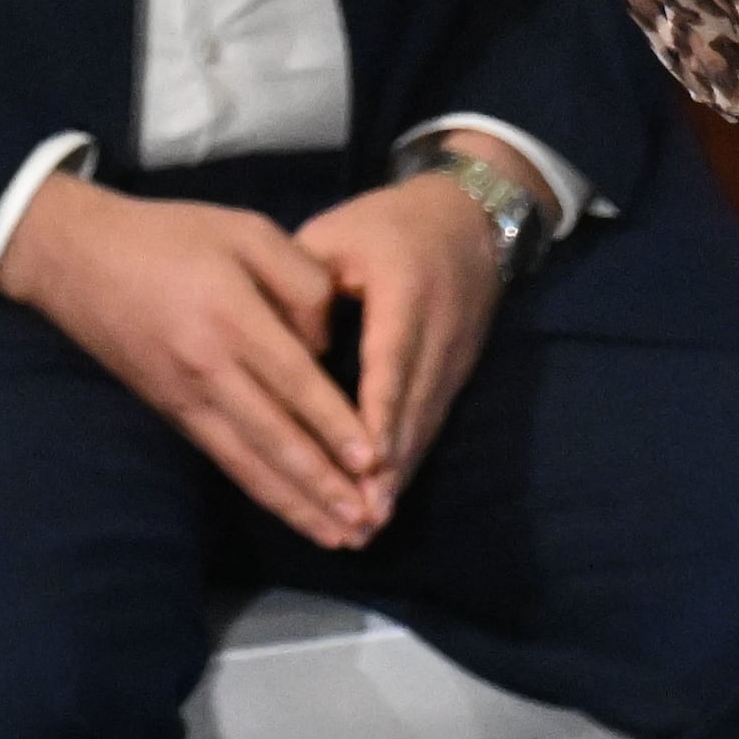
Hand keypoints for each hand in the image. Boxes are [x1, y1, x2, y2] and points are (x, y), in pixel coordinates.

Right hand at [0, 173, 388, 548]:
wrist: (78, 258)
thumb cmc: (174, 236)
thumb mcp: (248, 231)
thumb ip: (300, 280)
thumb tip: (328, 343)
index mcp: (230, 318)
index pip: (294, 383)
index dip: (334, 425)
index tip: (373, 461)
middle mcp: (208, 370)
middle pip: (275, 437)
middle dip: (324, 484)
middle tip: (370, 522)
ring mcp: (186, 398)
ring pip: (249, 461)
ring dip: (296, 502)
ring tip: (340, 536)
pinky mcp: (173, 412)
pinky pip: (225, 458)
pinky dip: (261, 488)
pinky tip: (290, 509)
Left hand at [295, 133, 531, 494]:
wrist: (469, 215)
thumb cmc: (385, 224)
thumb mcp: (335, 235)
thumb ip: (298, 287)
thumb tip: (269, 348)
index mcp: (405, 288)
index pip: (390, 358)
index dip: (379, 412)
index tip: (366, 462)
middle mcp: (440, 327)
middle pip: (414, 404)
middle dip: (389, 466)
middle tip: (362, 519)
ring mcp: (457, 352)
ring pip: (427, 420)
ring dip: (402, 473)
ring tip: (372, 522)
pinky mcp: (460, 369)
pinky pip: (434, 418)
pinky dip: (411, 457)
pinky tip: (389, 494)